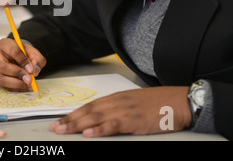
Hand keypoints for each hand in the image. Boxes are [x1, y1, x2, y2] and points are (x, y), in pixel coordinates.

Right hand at [0, 38, 45, 91]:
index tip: (31, 69)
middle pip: (3, 66)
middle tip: (29, 80)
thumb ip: (37, 59)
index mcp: (5, 44)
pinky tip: (24, 87)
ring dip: (17, 84)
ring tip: (28, 85)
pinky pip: (4, 86)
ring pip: (2, 78)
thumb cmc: (21, 53)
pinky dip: (15, 88)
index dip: (22, 61)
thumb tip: (35, 71)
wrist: (13, 56)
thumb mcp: (31, 52)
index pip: (13, 51)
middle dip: (18, 74)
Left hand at [50, 86, 191, 136]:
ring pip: (95, 118)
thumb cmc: (157, 103)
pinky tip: (88, 133)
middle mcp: (116, 102)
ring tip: (63, 130)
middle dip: (69, 120)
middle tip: (54, 127)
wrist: (178, 101)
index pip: (89, 106)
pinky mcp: (133, 120)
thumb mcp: (133, 102)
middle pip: (88, 111)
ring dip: (77, 125)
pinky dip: (99, 129)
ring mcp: (124, 111)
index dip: (73, 114)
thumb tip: (102, 117)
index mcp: (115, 98)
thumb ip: (117, 108)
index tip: (60, 120)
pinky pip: (113, 125)